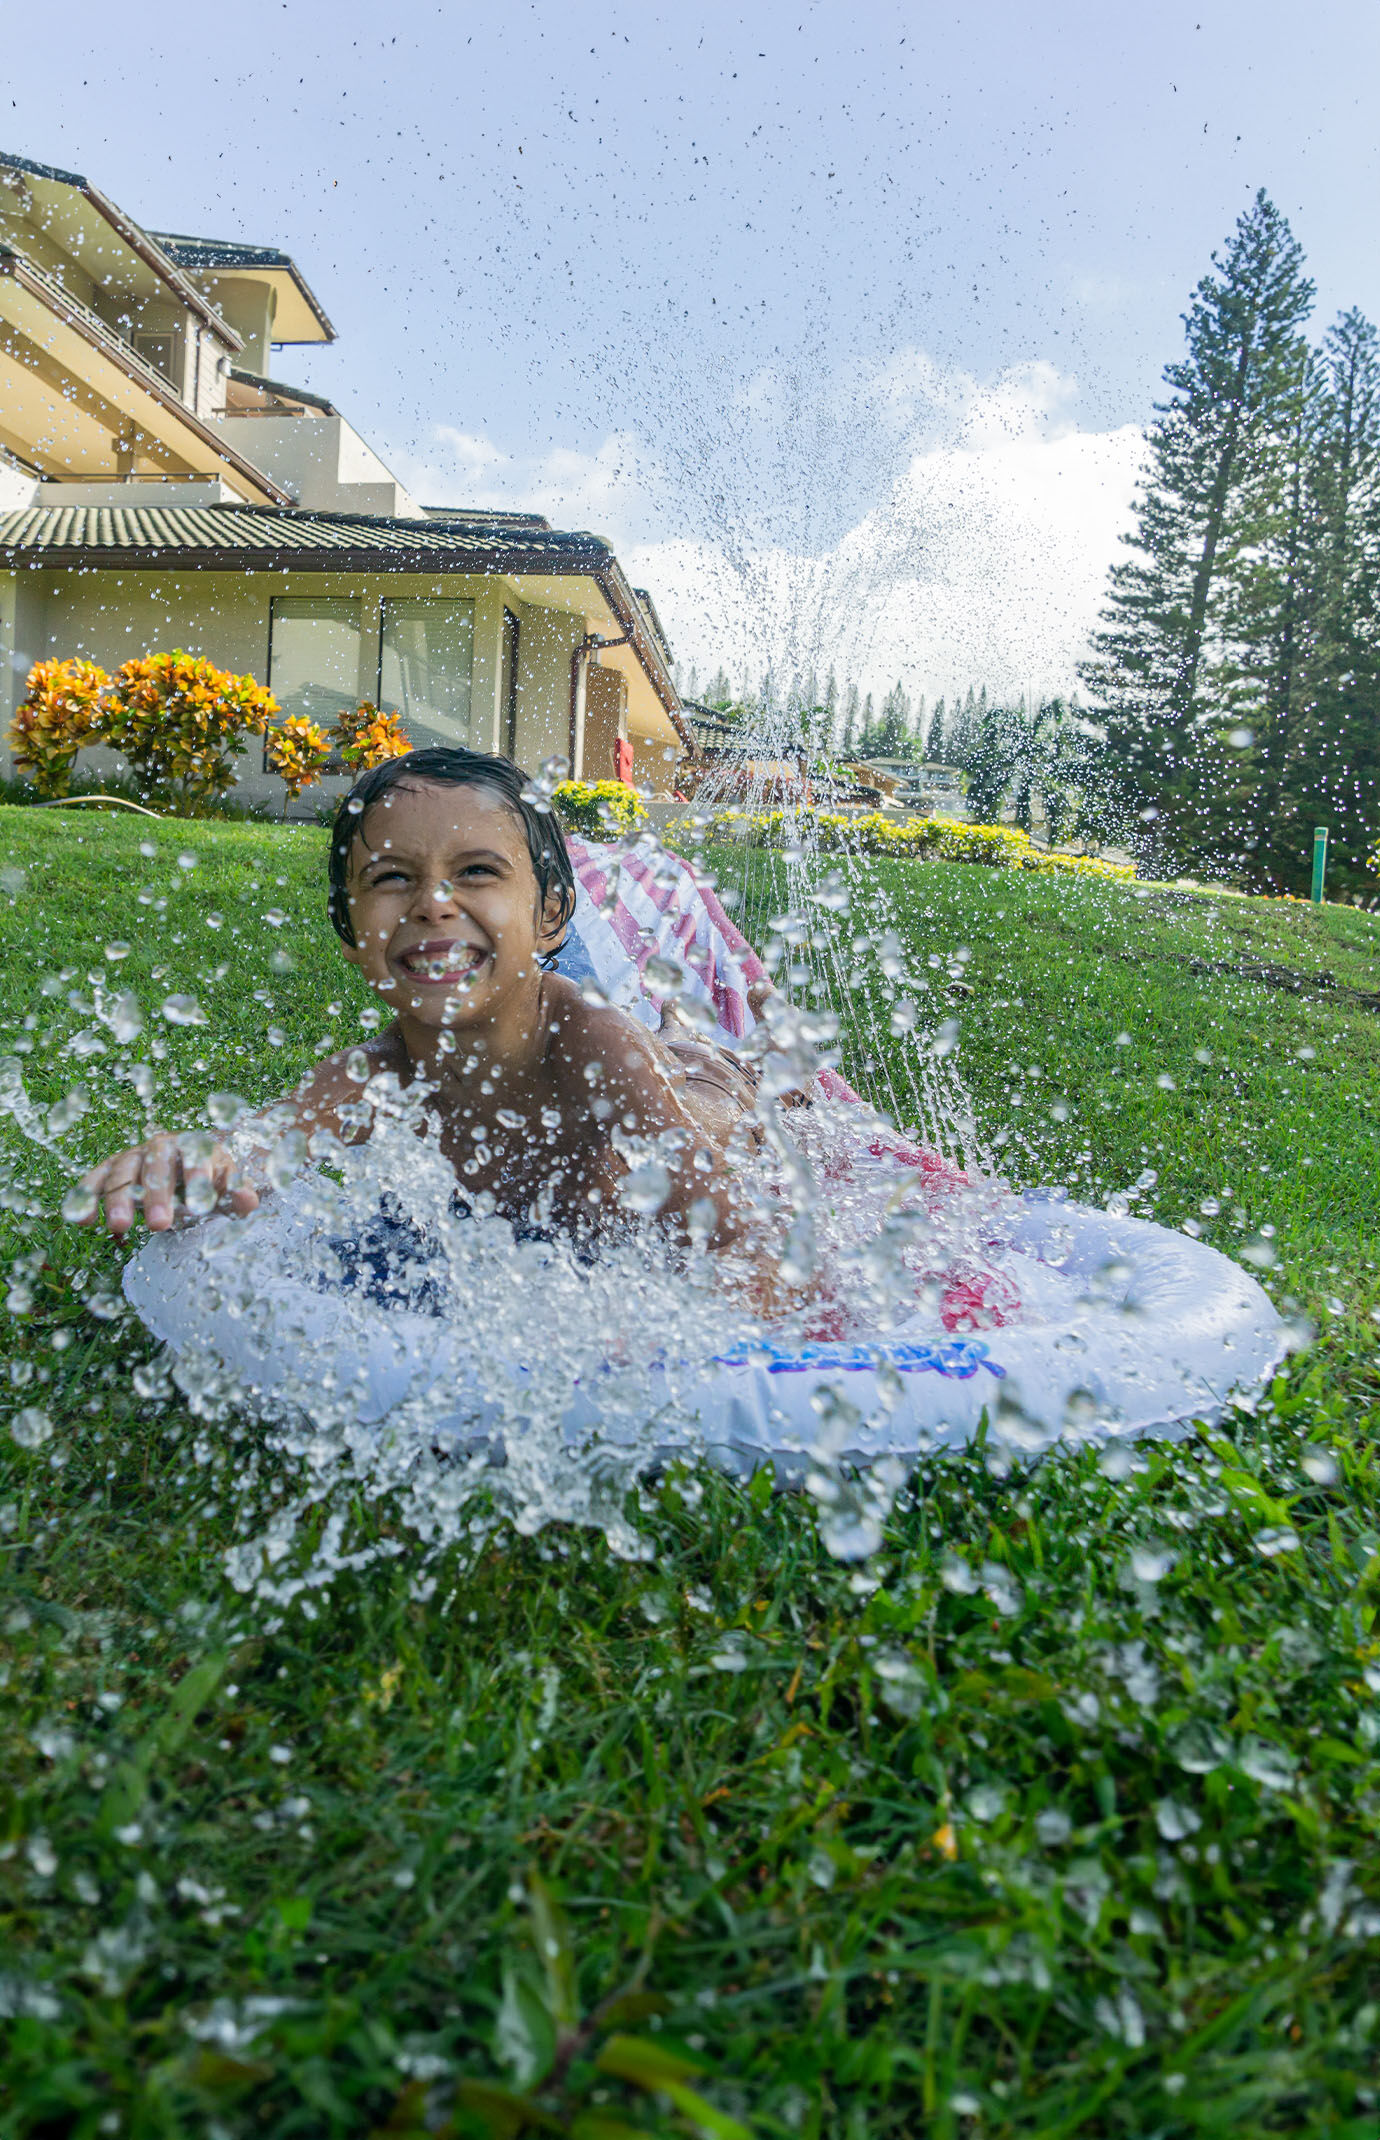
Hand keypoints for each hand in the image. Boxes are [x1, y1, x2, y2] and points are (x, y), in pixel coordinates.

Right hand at [76, 1133, 258, 1239]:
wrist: (190, 1165)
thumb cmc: (212, 1180)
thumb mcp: (230, 1186)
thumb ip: (240, 1193)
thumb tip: (248, 1200)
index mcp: (193, 1145)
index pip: (195, 1158)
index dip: (198, 1179)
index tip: (202, 1204)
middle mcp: (160, 1146)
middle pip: (155, 1165)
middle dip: (157, 1195)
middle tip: (161, 1225)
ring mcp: (133, 1156)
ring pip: (122, 1172)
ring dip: (118, 1199)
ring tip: (119, 1228)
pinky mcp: (111, 1169)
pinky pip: (95, 1180)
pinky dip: (86, 1197)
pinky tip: (82, 1220)